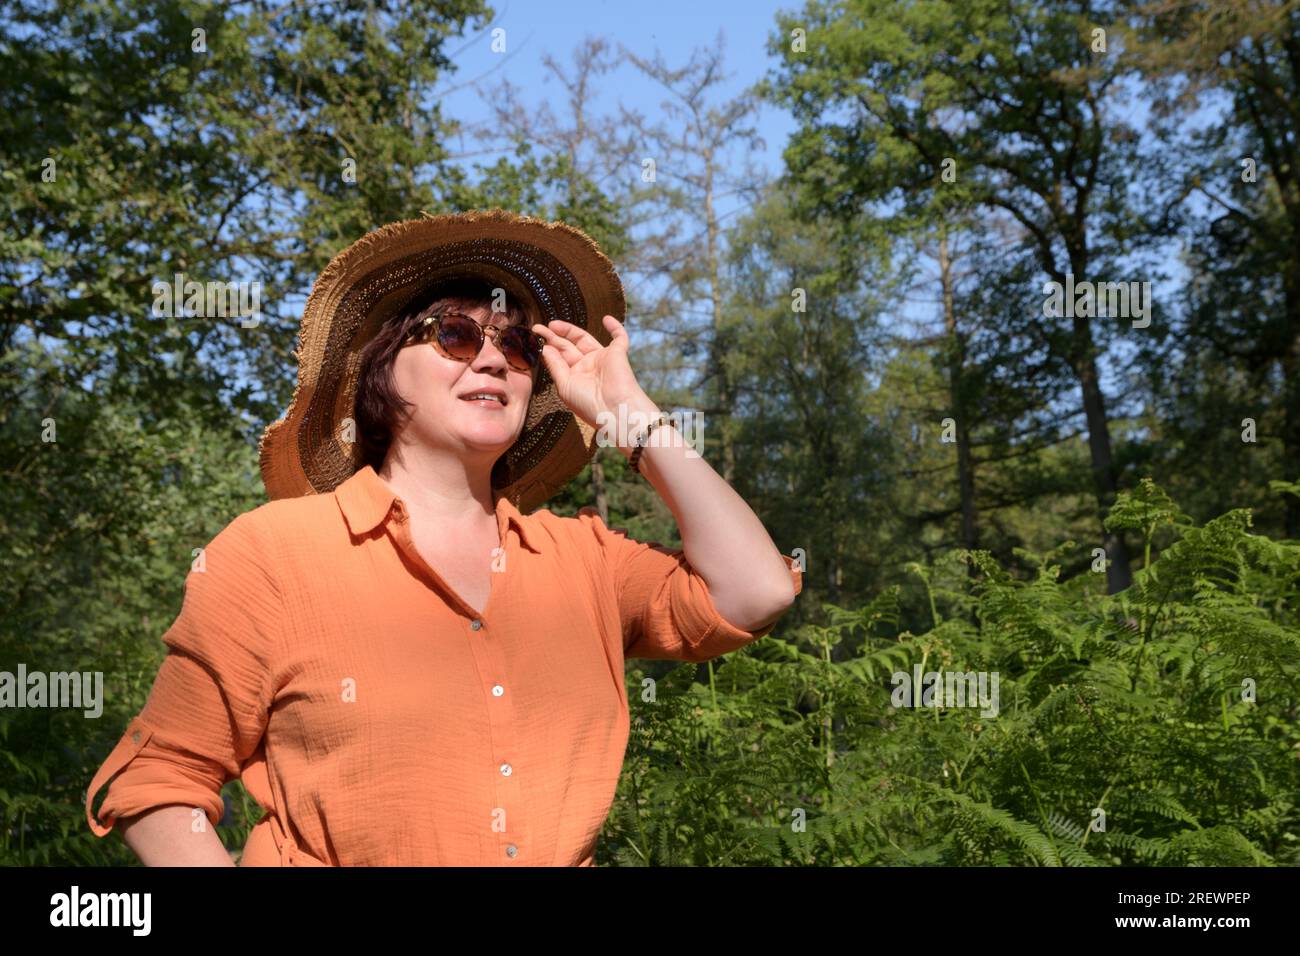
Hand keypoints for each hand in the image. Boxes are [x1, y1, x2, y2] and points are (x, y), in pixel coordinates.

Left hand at [535, 315, 649, 430]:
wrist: (614, 410)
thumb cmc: (588, 404)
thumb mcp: (564, 386)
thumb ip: (555, 366)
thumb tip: (546, 348)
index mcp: (575, 377)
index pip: (559, 358)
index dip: (548, 346)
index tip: (535, 338)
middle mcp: (588, 367)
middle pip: (568, 346)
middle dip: (554, 337)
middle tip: (539, 328)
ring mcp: (602, 359)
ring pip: (585, 339)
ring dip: (569, 330)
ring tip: (552, 324)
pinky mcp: (618, 354)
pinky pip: (620, 337)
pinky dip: (615, 327)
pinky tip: (606, 318)